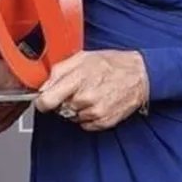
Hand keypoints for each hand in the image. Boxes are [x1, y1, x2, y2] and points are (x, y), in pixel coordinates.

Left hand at [34, 50, 148, 130]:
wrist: (139, 75)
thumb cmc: (112, 64)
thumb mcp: (82, 57)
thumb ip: (59, 70)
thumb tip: (43, 85)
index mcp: (77, 79)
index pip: (47, 100)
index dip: (42, 101)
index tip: (43, 99)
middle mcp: (85, 98)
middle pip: (59, 109)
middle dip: (63, 100)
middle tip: (76, 89)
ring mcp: (95, 112)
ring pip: (72, 117)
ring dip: (77, 108)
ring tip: (91, 93)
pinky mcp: (104, 122)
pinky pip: (85, 124)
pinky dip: (87, 116)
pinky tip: (98, 102)